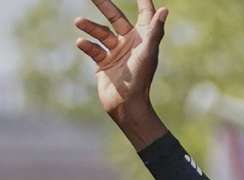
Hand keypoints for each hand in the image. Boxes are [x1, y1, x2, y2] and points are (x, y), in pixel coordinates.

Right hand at [74, 0, 168, 148]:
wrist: (126, 105)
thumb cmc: (141, 79)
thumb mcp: (147, 53)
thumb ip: (154, 31)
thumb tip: (164, 10)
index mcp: (144, 40)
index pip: (144, 15)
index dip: (143, 2)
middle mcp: (130, 44)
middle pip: (116, 18)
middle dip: (104, 5)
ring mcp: (116, 53)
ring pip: (100, 33)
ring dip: (89, 26)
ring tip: (78, 21)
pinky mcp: (104, 63)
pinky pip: (92, 49)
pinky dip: (86, 45)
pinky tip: (81, 42)